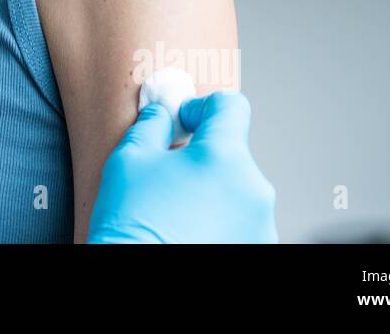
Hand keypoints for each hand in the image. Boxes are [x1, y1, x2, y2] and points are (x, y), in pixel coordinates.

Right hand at [88, 90, 277, 242]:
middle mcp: (253, 189)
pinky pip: (241, 222)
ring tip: (176, 213)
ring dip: (211, 192)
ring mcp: (260, 225)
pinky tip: (188, 232)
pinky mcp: (258, 247)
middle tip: (167, 176)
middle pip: (232, 152)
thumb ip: (152, 125)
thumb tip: (162, 113)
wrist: (137, 282)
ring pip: (236, 190)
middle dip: (201, 157)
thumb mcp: (129, 160)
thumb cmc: (132, 225)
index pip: (231, 107)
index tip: (183, 122)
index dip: (202, 107)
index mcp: (224, 156)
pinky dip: (219, 222)